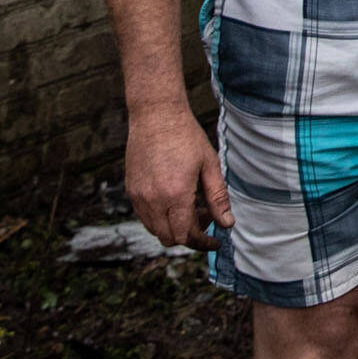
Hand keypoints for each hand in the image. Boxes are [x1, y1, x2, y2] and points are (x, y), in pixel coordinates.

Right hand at [125, 106, 232, 250]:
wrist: (156, 115)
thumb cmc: (186, 137)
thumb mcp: (210, 166)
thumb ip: (218, 198)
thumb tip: (227, 224)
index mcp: (175, 195)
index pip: (186, 236)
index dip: (203, 243)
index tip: (215, 240)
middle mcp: (153, 200)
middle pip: (169, 238)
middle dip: (190, 236)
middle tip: (206, 215)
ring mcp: (138, 196)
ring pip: (155, 230)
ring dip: (174, 227)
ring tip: (191, 204)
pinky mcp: (130, 190)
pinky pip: (144, 216)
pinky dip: (160, 217)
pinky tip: (175, 198)